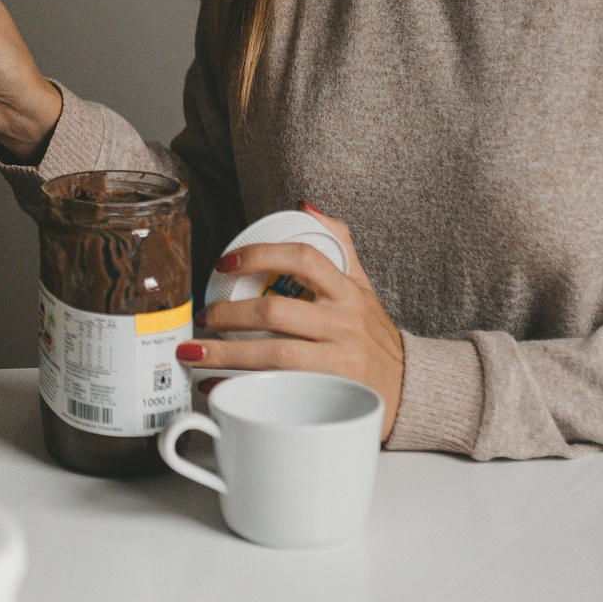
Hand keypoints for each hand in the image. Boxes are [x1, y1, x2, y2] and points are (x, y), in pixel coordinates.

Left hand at [183, 206, 405, 440]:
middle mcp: (345, 324)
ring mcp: (340, 362)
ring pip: (275, 355)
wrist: (409, 388)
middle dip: (228, 314)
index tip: (225, 264)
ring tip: (193, 351)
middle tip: (202, 317)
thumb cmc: (373, 335)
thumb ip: (337, 245)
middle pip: (276, 313)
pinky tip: (216, 387)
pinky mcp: (333, 395)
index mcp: (348, 292)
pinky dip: (241, 388)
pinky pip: (279, 391)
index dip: (260, 256)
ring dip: (226, 354)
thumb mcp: (362, 286)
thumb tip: (303, 206)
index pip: (304, 259)